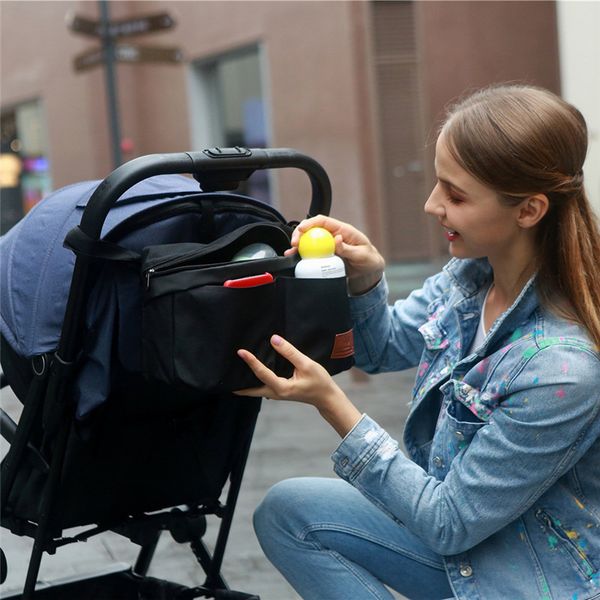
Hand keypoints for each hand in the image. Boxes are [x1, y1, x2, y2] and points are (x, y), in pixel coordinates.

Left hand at [235, 334, 361, 436]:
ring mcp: (276, 394)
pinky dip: (253, 381)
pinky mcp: (278, 391)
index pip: (262, 373)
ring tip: (233, 371)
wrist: (326, 397)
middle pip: (250, 389)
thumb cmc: (319, 381)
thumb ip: (290, 352)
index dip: (251, 362)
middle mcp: (275, 393)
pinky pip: (261, 386)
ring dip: (244, 382)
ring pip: (255, 389)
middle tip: (223, 372)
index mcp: (281, 388)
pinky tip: (250, 373)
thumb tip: (274, 340)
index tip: (241, 352)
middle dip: (237, 382)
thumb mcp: (307, 365)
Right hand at [286, 215, 384, 294]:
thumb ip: (348, 248)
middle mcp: (332, 235)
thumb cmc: (368, 259)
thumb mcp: (361, 254)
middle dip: (300, 234)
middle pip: (312, 229)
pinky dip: (302, 255)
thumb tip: (337, 239)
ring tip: (291, 252)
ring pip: (309, 241)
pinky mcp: (325, 255)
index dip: (310, 223)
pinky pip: (311, 253)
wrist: (368, 271)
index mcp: (342, 230)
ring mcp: (327, 245)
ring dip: (298, 245)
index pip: (323, 221)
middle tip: (294, 244)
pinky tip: (295, 258)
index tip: (301, 230)